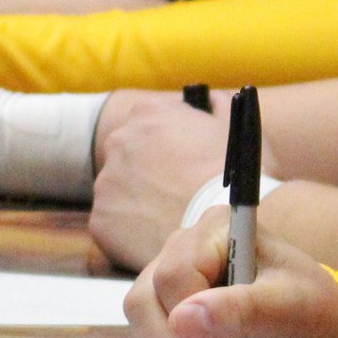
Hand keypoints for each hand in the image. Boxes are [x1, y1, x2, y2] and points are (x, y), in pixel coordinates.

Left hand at [87, 97, 237, 272]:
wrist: (222, 228)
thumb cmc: (237, 177)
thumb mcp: (235, 129)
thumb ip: (217, 107)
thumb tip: (210, 100)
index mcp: (148, 113)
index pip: (149, 121)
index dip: (166, 143)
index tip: (181, 160)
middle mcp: (119, 141)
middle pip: (128, 155)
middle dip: (146, 171)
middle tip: (174, 192)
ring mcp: (106, 181)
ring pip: (119, 190)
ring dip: (137, 201)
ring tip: (167, 218)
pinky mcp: (100, 219)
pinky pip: (114, 223)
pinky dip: (131, 231)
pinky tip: (156, 237)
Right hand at [128, 214, 337, 337]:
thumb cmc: (314, 315)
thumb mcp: (290, 309)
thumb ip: (242, 310)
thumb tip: (183, 320)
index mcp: (213, 233)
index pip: (172, 276)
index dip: (193, 322)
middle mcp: (182, 258)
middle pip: (143, 305)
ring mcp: (171, 297)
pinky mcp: (171, 334)